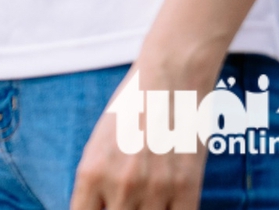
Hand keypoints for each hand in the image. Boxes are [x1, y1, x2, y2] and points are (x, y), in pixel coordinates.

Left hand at [69, 90, 204, 209]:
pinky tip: (168, 205)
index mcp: (91, 173)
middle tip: (126, 202)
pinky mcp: (187, 189)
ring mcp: (155, 190)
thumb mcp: (98, 145)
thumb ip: (95, 184)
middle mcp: (120, 185)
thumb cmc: (130, 109)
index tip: (101, 209)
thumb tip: (96, 209)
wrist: (170, 81)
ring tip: (147, 199)